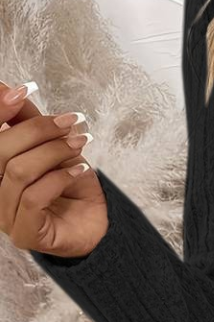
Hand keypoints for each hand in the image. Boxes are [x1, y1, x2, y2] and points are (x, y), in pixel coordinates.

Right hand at [0, 80, 106, 256]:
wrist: (97, 224)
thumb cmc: (70, 187)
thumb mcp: (51, 147)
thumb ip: (29, 122)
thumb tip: (9, 88)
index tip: (20, 91)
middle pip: (0, 151)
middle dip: (37, 130)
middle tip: (69, 122)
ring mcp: (4, 216)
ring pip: (18, 172)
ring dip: (53, 152)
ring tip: (79, 143)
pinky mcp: (24, 233)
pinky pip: (33, 197)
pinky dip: (58, 178)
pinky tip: (79, 170)